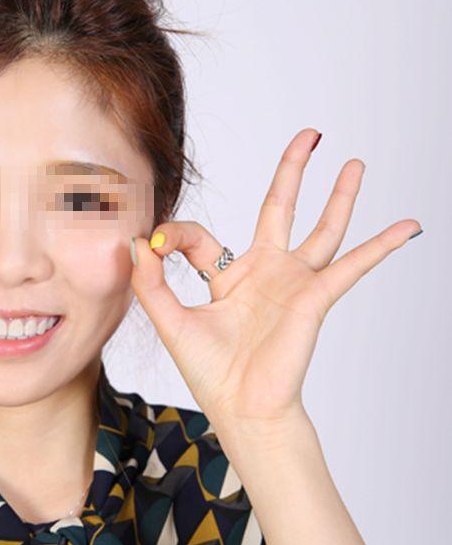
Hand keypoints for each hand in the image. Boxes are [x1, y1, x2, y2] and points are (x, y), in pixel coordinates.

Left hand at [130, 128, 420, 428]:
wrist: (242, 409)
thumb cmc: (209, 371)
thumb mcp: (169, 321)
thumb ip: (150, 281)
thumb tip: (136, 240)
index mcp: (226, 276)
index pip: (198, 237)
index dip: (171, 235)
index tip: (152, 243)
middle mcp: (264, 272)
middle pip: (279, 208)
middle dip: (293, 170)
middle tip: (310, 135)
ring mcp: (293, 282)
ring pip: (322, 228)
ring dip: (341, 196)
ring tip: (355, 162)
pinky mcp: (314, 297)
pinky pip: (353, 265)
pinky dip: (381, 246)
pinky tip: (408, 226)